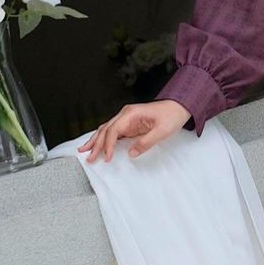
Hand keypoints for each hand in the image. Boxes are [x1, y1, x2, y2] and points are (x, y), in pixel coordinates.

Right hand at [77, 99, 191, 163]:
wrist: (179, 107)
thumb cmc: (171, 116)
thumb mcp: (162, 131)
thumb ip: (146, 142)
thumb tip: (131, 153)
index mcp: (131, 113)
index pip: (113, 130)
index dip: (108, 145)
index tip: (107, 157)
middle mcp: (126, 114)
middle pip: (106, 129)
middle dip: (96, 144)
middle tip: (88, 157)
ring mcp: (126, 119)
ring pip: (106, 130)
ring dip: (96, 141)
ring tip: (84, 151)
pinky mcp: (129, 124)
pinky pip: (113, 132)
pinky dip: (104, 139)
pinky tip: (97, 145)